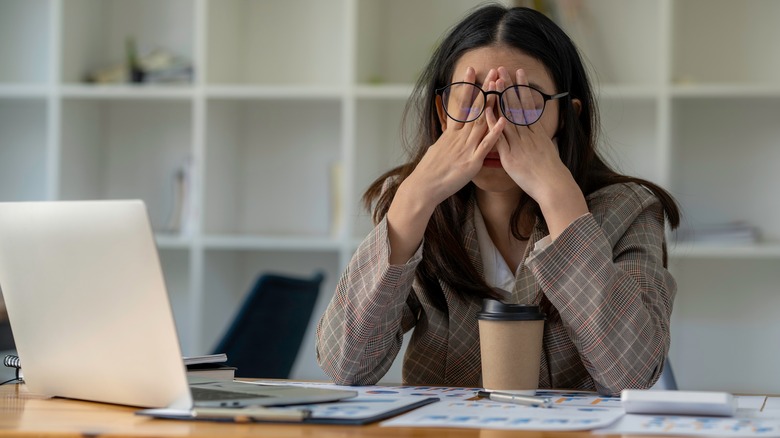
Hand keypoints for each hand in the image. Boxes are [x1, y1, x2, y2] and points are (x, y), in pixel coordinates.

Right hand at [404, 67, 505, 205]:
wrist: (423, 187)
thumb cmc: (429, 172)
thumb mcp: (437, 149)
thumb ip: (447, 140)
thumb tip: (449, 134)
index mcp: (451, 134)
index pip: (460, 104)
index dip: (467, 87)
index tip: (471, 70)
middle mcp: (459, 137)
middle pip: (474, 108)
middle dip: (484, 89)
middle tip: (492, 71)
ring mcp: (466, 148)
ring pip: (481, 121)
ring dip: (492, 103)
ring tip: (500, 87)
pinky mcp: (472, 162)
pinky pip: (485, 145)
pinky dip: (494, 132)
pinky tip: (503, 120)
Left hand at [485, 67, 587, 238]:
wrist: (553, 185)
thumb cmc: (552, 172)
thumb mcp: (550, 150)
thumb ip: (543, 139)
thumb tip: (542, 133)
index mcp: (537, 131)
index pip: (528, 104)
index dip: (522, 88)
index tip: (518, 73)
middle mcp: (527, 134)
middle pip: (517, 105)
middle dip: (509, 86)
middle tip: (502, 69)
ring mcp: (518, 143)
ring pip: (507, 116)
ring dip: (500, 98)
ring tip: (494, 81)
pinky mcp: (509, 155)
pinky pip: (499, 136)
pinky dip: (492, 123)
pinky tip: (486, 110)